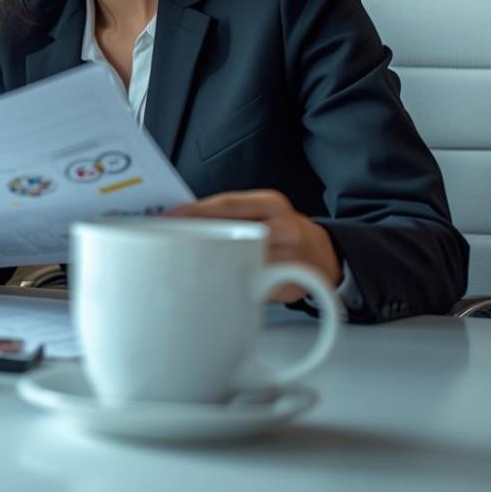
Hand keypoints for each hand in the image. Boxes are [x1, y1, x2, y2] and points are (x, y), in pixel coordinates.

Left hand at [167, 189, 341, 301]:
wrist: (322, 254)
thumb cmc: (280, 231)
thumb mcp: (261, 212)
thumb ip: (229, 214)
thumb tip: (182, 220)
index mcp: (272, 204)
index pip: (228, 204)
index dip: (196, 210)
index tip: (169, 217)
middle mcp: (284, 227)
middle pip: (234, 234)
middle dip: (202, 242)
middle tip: (171, 247)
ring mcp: (291, 257)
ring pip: (244, 263)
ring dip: (216, 269)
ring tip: (190, 270)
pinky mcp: (292, 284)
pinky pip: (256, 288)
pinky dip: (236, 288)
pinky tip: (220, 287)